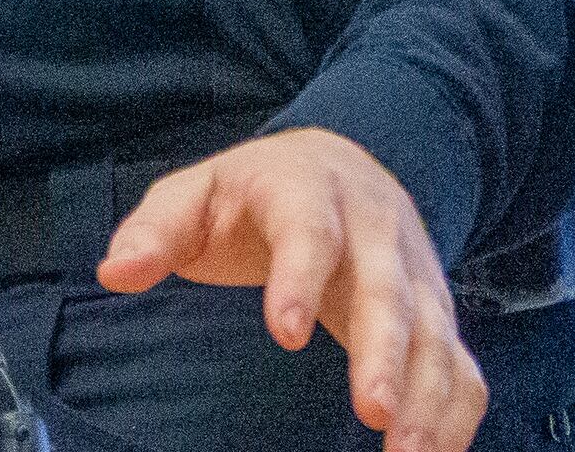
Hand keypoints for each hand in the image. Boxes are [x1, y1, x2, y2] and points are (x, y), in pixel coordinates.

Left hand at [96, 128, 487, 451]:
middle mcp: (374, 230)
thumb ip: (155, 230)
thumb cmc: (255, 193)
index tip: (285, 334)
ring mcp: (414, 272)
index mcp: (307, 192)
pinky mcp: (437, 311)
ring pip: (434, 330)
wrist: (343, 162)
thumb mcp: (196, 192)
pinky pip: (461, 363)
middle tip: (374, 412)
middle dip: (385, 351)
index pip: (309, 231)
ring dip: (428, 393)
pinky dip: (458, 411)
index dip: (299, 278)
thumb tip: (114, 271)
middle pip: (387, 288)